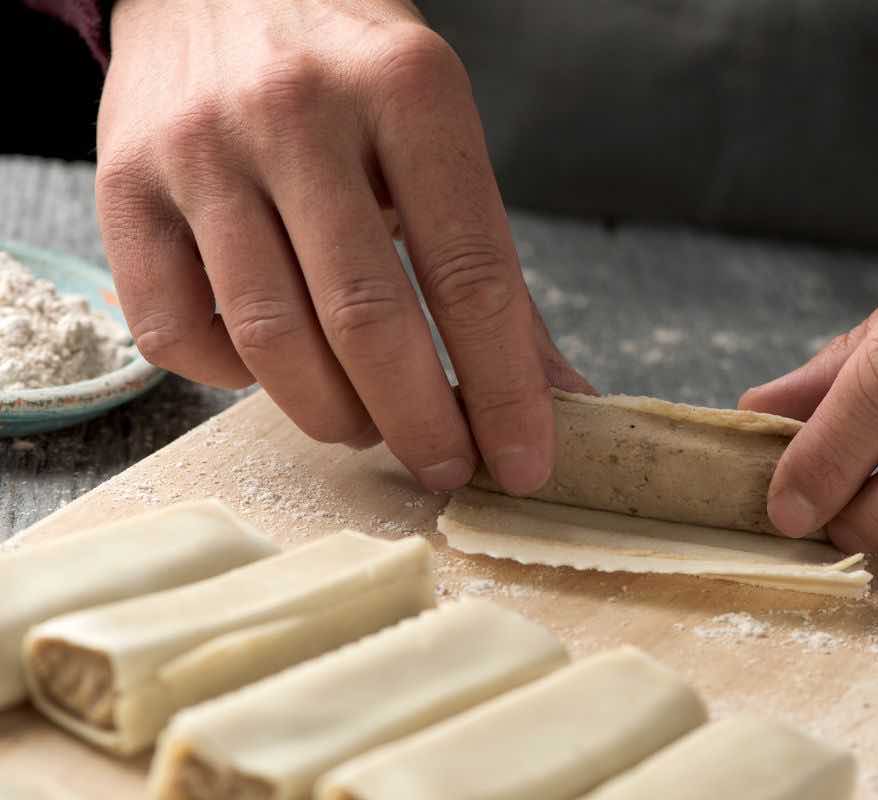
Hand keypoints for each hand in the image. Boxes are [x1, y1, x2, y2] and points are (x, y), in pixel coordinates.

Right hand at [96, 0, 590, 494]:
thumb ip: (490, 262)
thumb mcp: (439, 131)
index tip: (525, 461)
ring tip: (369, 424)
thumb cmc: (351, 69)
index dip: (504, 387)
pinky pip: (175, 332)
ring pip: (269, 339)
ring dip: (333, 414)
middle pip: (366, 320)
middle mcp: (297, 113)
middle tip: (447, 467)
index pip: (471, 271)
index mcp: (407, 89)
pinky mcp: (122, 186)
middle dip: (421, 424)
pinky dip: (233, 379)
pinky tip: (274, 365)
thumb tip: (557, 392)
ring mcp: (200, 149)